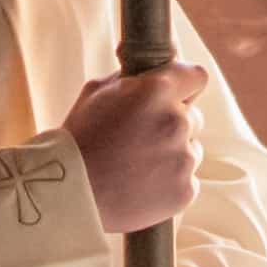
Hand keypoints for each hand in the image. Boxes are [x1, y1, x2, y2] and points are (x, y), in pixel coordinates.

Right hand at [64, 62, 197, 234]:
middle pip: (193, 117)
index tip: (177, 95)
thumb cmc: (78, 139)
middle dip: (173, 124)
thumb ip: (132, 79)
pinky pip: (187, 180)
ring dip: (172, 155)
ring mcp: (183, 158)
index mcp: (157, 90)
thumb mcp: (96, 93)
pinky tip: (142, 186)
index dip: (185, 86)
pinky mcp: (185, 190)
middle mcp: (177, 121)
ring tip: (137, 166)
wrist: (70, 193)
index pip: (196, 76)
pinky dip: (170, 183)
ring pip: (191, 150)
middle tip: (141, 139)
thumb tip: (152, 73)